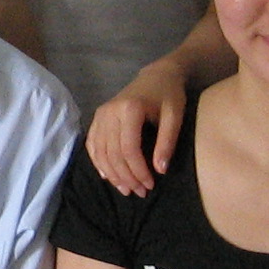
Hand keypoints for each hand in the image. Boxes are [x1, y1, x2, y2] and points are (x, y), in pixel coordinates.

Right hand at [85, 59, 187, 196]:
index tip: (150, 185)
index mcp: (129, 109)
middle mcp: (109, 112)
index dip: (138, 171)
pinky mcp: (97, 118)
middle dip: (126, 177)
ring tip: (126, 189)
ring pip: (101, 152)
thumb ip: (167, 142)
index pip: (129, 149)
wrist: (156, 76)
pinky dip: (99, 163)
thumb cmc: (168, 95)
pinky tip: (108, 176)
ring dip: (112, 175)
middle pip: (113, 153)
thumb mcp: (175, 116)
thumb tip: (160, 170)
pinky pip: (93, 145)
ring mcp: (100, 115)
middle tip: (140, 192)